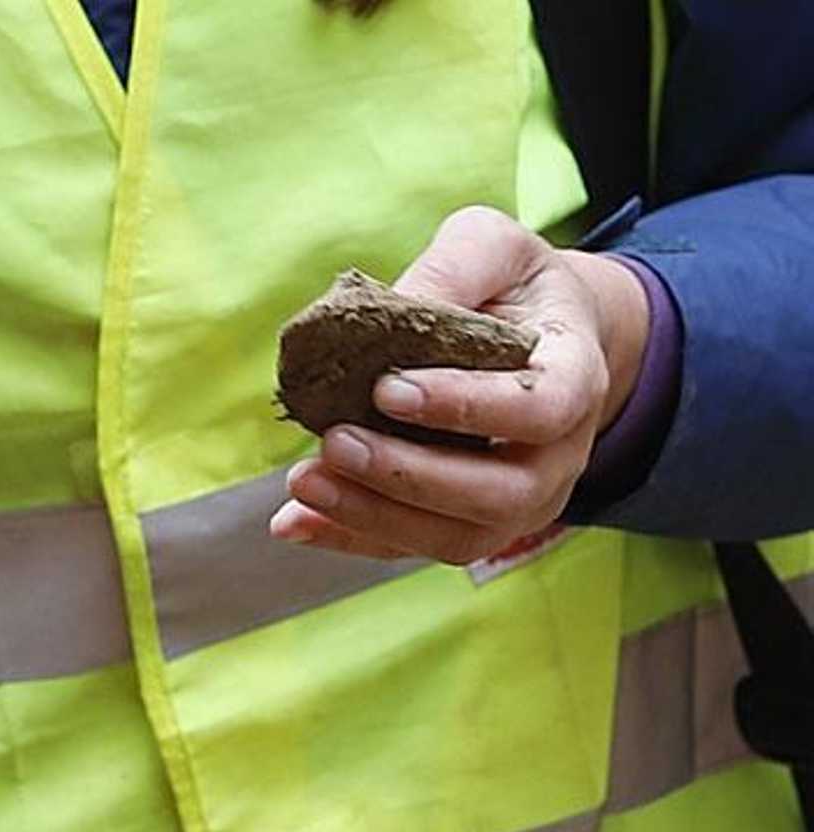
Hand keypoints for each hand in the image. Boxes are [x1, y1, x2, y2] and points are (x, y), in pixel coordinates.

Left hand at [269, 206, 649, 563]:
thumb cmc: (514, 287)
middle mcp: (558, 455)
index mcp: (575, 378)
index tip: (387, 390)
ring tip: (306, 482)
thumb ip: (452, 267)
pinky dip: (351, 539)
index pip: (537, 409)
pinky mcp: (471, 523)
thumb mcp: (494, 249)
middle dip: (410, 476)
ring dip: (376, 516)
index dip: (466, 407)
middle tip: (335, 442)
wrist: (542, 338)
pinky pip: (416, 547)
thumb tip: (387, 308)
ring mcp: (522, 501)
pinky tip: (292, 522)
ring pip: (460, 536)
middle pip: (500, 494)